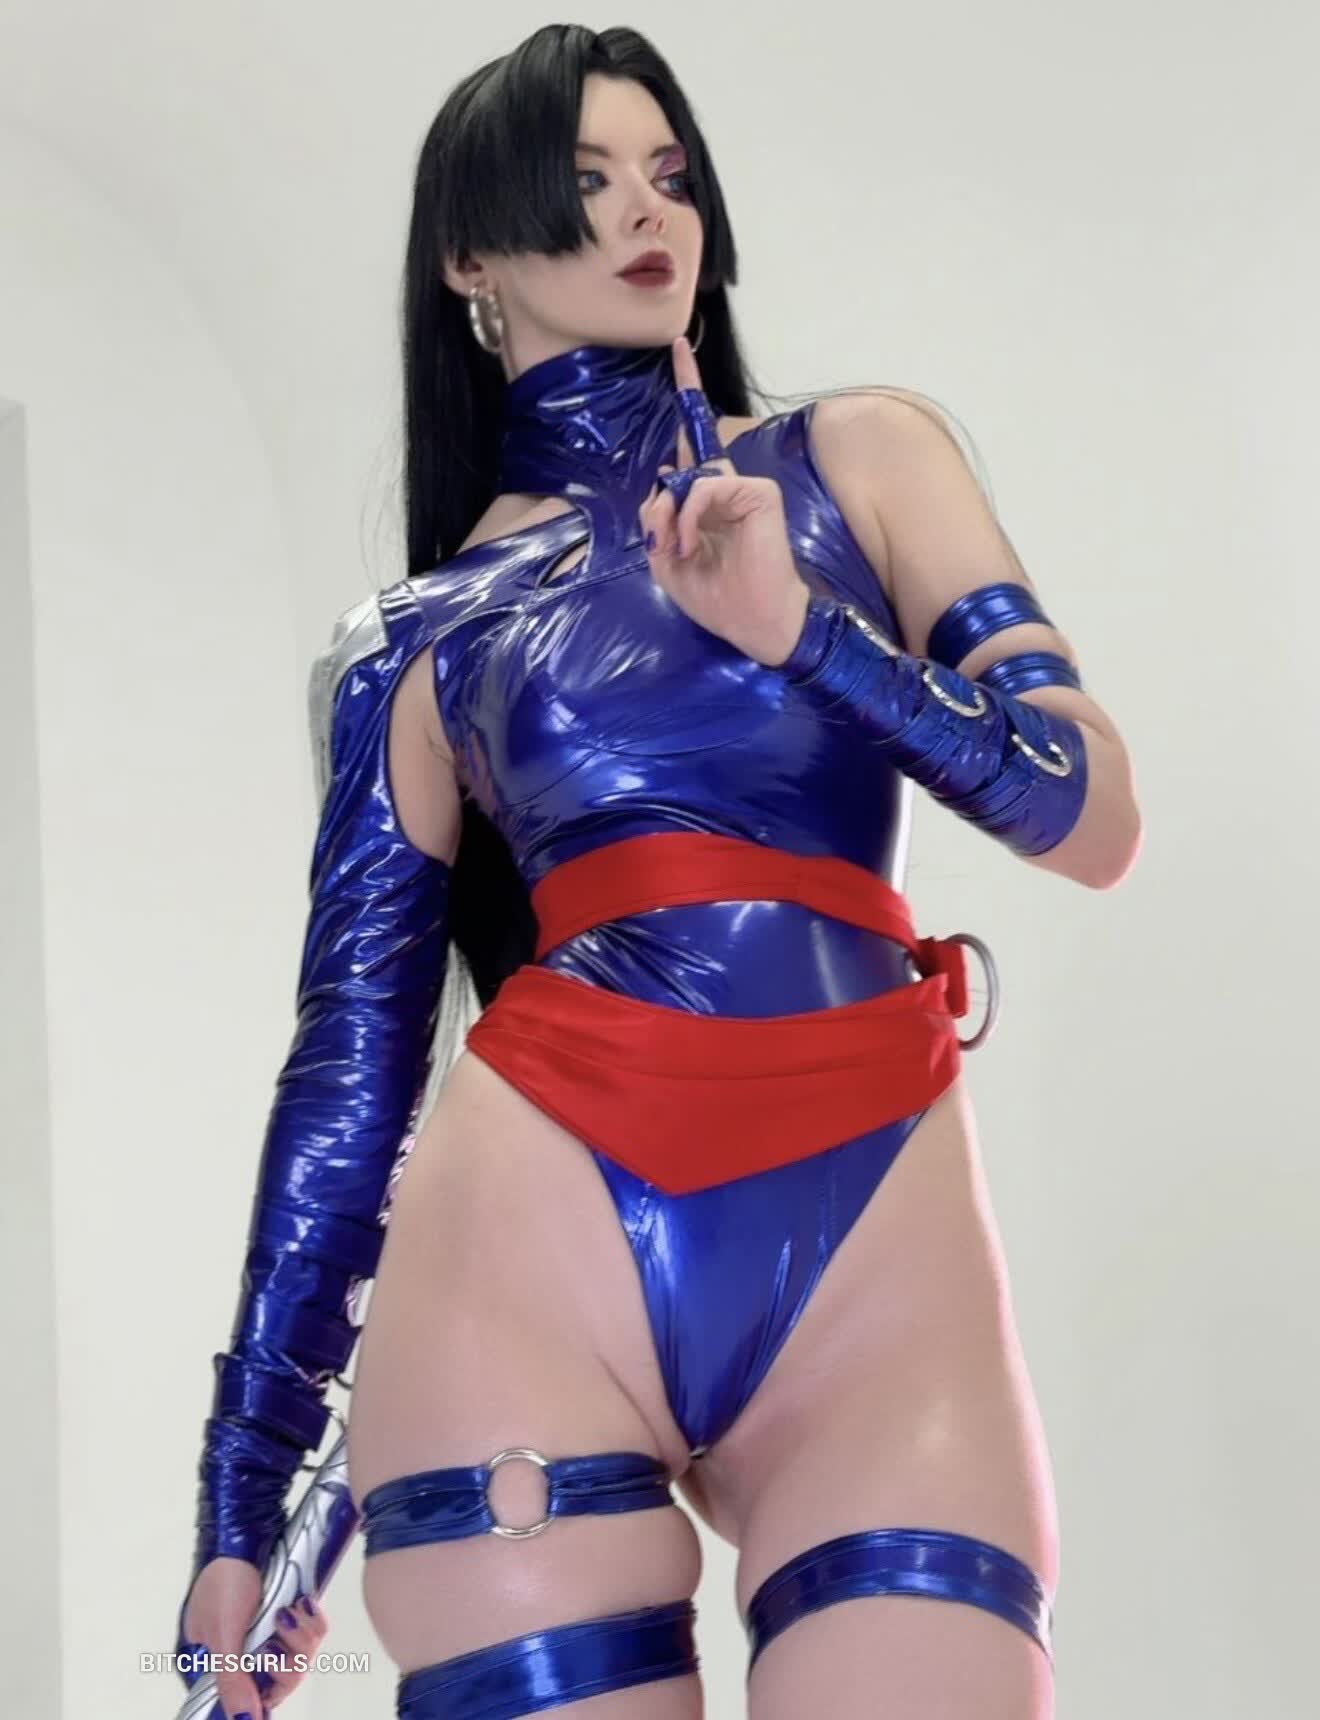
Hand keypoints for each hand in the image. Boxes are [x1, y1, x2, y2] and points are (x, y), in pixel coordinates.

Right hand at [182, 1556, 328, 1716]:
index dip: (263, 1698)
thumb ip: (232, 1678)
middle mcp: (242, 1654)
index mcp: (213, 1664)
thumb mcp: (224, 1631)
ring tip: (291, 1609)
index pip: (243, 1701)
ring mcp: (267, 1635)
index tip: (275, 1672)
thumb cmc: (225, 1578)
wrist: (248, 1530)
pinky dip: (313, 1620)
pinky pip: (311, 1633)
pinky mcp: (290, 1617)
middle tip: (280, 1628)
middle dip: (289, 1660)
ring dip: (302, 1636)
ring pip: (299, 1658)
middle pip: (278, 1683)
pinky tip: (304, 1602)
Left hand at [639, 335, 809, 665]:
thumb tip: (665, 482)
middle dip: (670, 466)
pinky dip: (688, 516)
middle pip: (692, 444)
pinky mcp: (759, 492)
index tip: (678, 349)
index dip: (687, 393)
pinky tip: (690, 543)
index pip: (693, 441)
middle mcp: (726, 485)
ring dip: (670, 518)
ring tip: (680, 551)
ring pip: (686, 479)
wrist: (754, 623)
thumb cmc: (717, 597)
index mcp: (706, 499)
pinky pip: (704, 487)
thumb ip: (657, 519)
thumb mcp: (666, 559)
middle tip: (668, 514)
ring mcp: (745, 486)